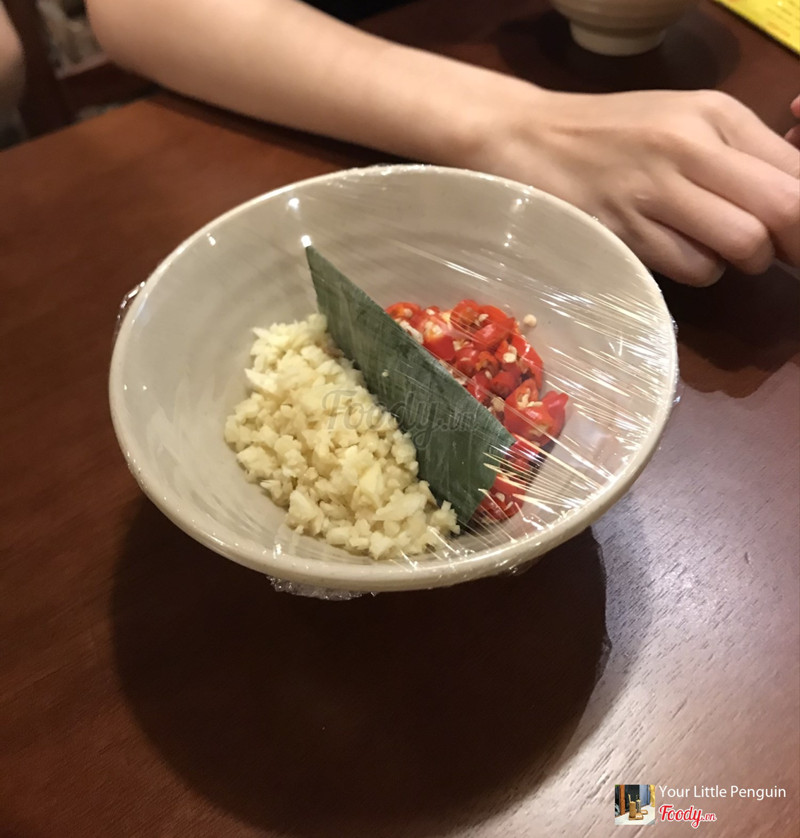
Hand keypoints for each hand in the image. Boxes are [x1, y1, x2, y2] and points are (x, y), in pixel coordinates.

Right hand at [479, 87, 799, 284]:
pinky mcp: (624, 231)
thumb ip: (741, 156)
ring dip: (739, 260)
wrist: (527, 139)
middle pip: (783, 209)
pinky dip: (697, 269)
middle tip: (774, 254)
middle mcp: (690, 147)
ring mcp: (653, 192)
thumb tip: (791, 206)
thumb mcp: (683, 122)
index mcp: (715, 115)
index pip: (797, 174)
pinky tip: (675, 251)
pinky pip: (691, 267)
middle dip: (791, 244)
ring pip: (741, 245)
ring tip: (714, 247)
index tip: (796, 238)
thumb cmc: (610, 133)